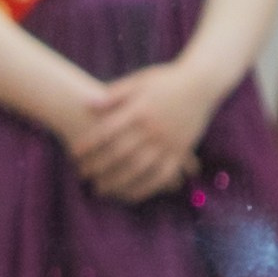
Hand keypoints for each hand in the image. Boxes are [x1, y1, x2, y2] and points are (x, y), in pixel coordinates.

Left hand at [64, 61, 210, 203]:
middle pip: (120, 152)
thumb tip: (86, 105)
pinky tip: (129, 196)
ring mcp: (168, 141)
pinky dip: (145, 188)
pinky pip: (161, 176)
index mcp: (140, 109)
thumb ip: (115, 94)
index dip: (90, 144)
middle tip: (83, 175)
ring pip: (138, 168)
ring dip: (117, 182)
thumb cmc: (166, 80)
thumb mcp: (140, 81)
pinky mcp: (180, 151)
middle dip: (99, 166)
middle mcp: (153, 127)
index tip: (74, 154)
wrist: (203, 82)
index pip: (108, 130)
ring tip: (100, 189)